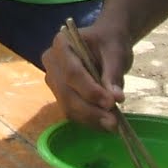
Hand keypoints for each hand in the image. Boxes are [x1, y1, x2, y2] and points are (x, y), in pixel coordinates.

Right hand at [40, 15, 133, 130]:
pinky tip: (105, 123)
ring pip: (67, 106)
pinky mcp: (60, 94)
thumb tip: (116, 98)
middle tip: (113, 121)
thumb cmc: (109, 43)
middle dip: (89, 110)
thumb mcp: (116, 54)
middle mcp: (51, 62)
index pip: (71, 72)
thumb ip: (113, 74)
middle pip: (66, 92)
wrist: (105, 43)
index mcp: (62, 44)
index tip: (111, 102)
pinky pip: (71, 111)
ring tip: (112, 124)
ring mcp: (54, 80)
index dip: (90, 90)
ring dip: (89, 118)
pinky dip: (88, 119)